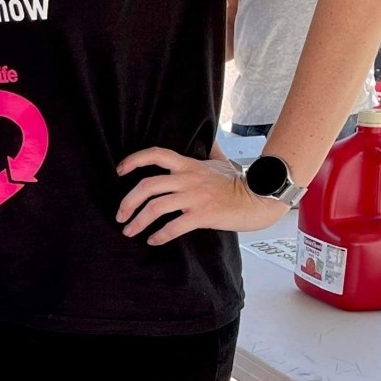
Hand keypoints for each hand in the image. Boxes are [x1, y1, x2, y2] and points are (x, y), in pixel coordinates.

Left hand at [115, 147, 281, 244]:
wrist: (260, 197)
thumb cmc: (240, 182)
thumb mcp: (221, 161)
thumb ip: (210, 151)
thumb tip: (209, 140)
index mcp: (189, 165)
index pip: (156, 154)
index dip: (134, 160)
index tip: (119, 170)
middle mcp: (188, 179)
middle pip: (148, 186)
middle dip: (128, 202)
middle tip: (120, 215)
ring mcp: (195, 197)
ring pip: (156, 207)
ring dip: (138, 221)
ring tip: (130, 231)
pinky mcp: (203, 215)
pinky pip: (174, 226)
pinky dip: (160, 235)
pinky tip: (153, 240)